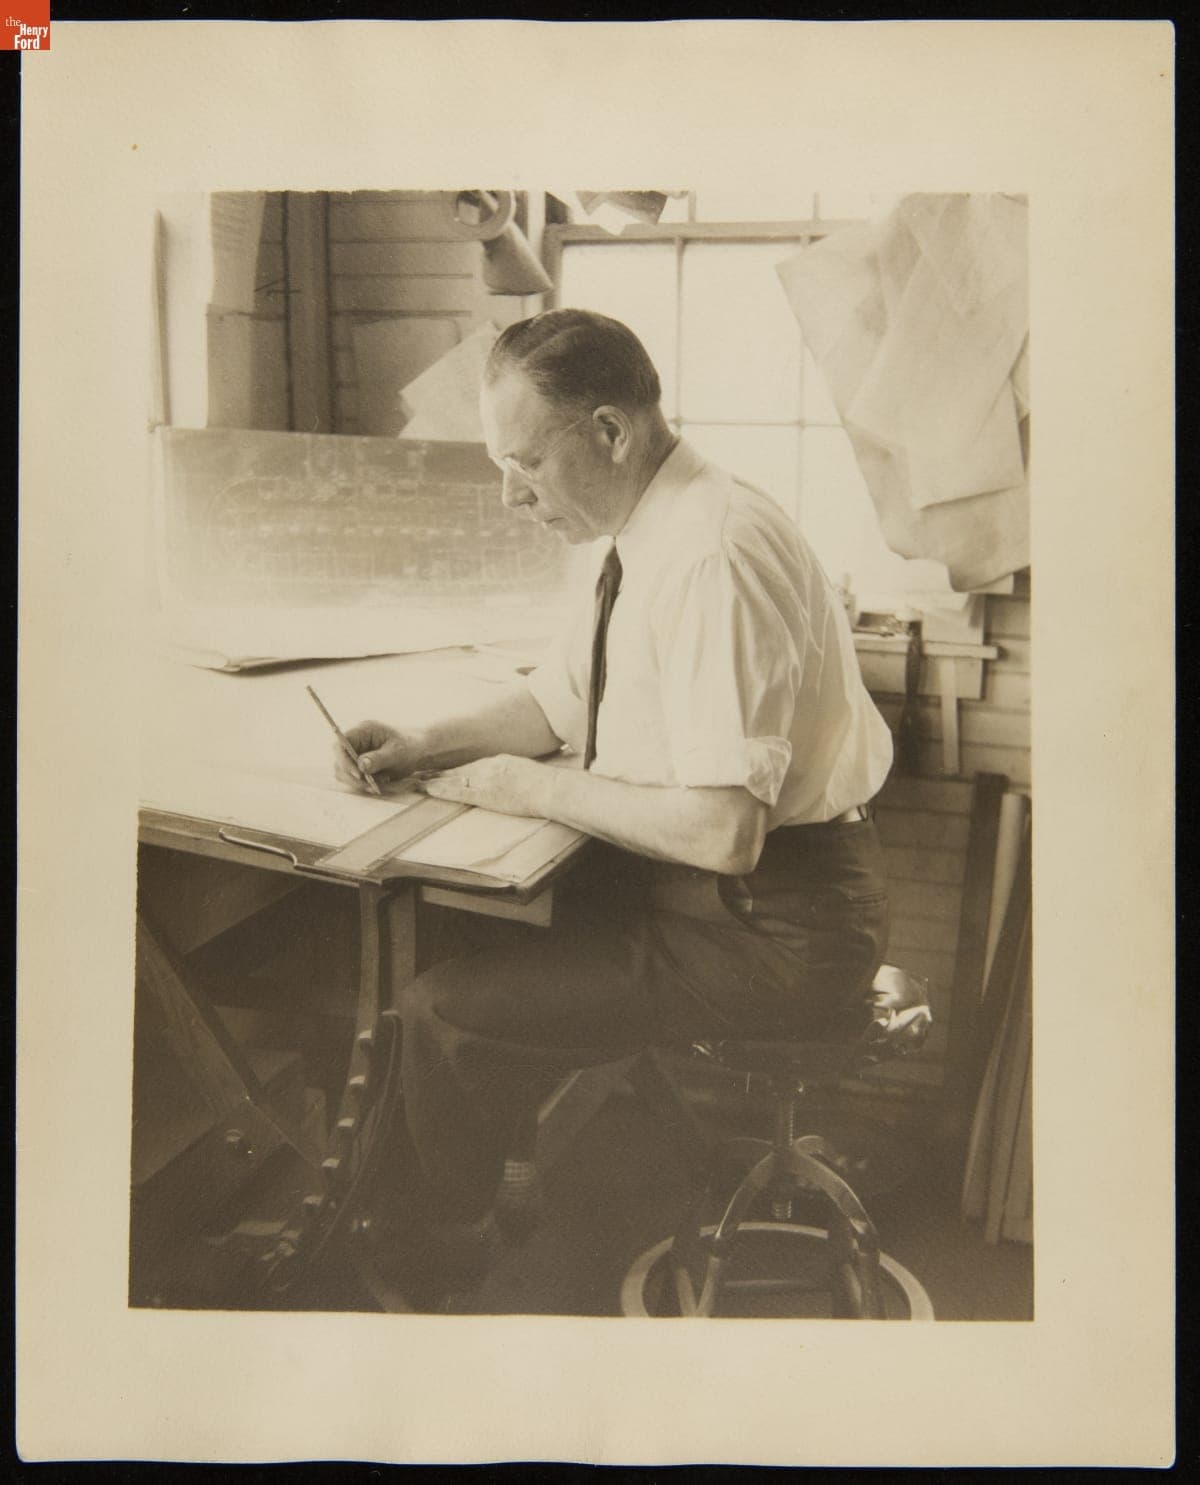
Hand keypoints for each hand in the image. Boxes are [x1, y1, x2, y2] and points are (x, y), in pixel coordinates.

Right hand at [333, 719, 421, 789]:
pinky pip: (355, 780)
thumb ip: (378, 759)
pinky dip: (365, 785)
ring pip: (345, 774)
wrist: (420, 752)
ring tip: (379, 783)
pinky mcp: (361, 767)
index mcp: (363, 731)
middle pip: (340, 762)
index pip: (341, 745)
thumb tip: (360, 766)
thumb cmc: (410, 746)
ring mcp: (357, 755)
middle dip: (352, 777)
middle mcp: (356, 743)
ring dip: (359, 783)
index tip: (358, 775)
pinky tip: (381, 782)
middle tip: (370, 786)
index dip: (343, 760)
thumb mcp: (396, 752)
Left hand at [418, 755, 545, 817]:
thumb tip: (507, 777)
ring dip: (434, 780)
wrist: (550, 789)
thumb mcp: (526, 771)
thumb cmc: (545, 784)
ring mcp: (485, 780)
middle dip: (439, 772)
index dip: (454, 769)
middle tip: (419, 772)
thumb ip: (512, 772)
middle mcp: (488, 767)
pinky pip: (458, 792)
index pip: (471, 766)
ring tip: (417, 781)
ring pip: (454, 779)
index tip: (440, 770)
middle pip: (458, 770)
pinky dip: (442, 790)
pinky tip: (429, 790)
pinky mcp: (485, 794)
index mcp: (499, 762)